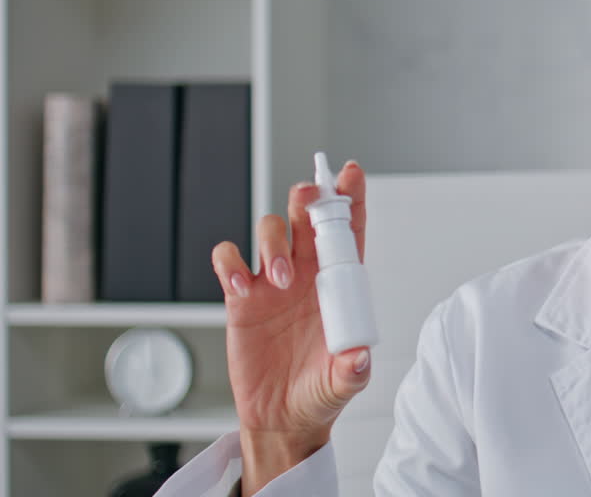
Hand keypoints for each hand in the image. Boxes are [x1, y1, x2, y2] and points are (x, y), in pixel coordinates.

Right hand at [210, 160, 370, 494]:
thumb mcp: (342, 383)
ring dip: (272, 242)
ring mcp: (272, 282)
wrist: (282, 418)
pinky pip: (229, 260)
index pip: (348, 232)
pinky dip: (230, 262)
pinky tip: (239, 283)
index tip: (351, 174)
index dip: (350, 200)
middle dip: (307, 199)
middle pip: (306, 219)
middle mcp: (307, 274)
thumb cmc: (319, 393)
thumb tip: (360, 358)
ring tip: (280, 277)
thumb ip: (351, 369)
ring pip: (269, 232)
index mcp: (339, 284)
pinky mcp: (241, 297)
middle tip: (306, 200)